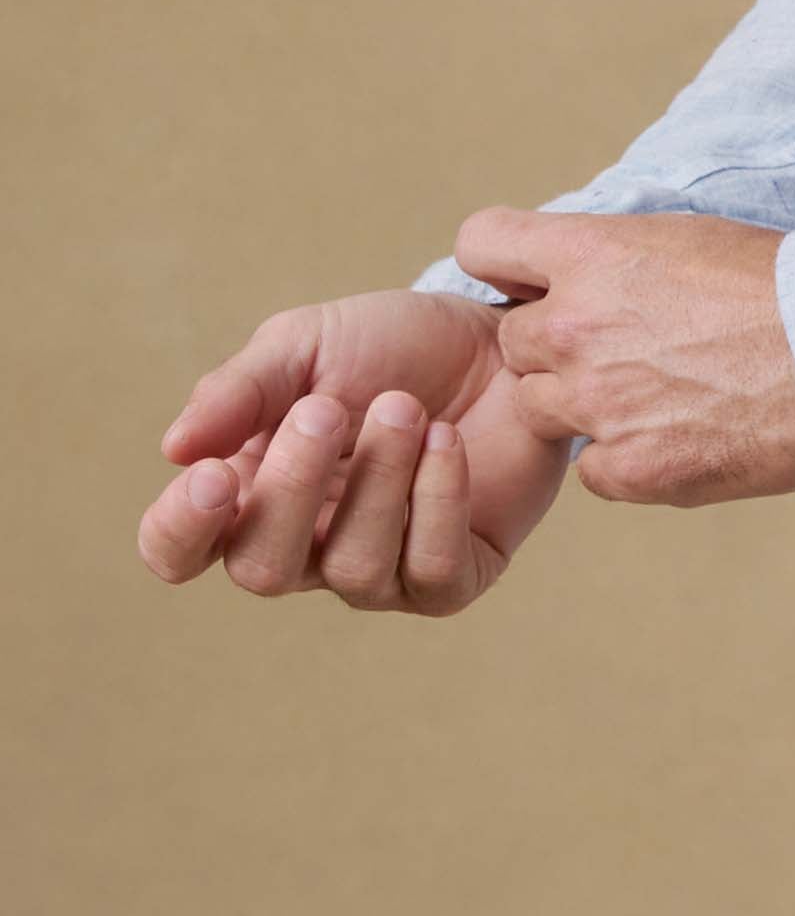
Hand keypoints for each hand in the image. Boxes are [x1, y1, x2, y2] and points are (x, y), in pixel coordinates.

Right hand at [138, 288, 569, 611]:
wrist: (498, 338)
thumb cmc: (393, 347)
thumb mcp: (307, 344)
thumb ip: (241, 389)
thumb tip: (175, 447)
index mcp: (249, 494)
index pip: (179, 550)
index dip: (179, 530)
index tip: (211, 475)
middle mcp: (306, 547)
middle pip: (261, 570)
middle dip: (291, 489)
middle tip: (324, 409)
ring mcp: (380, 572)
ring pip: (353, 569)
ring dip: (378, 478)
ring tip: (406, 406)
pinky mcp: (453, 577)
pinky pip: (432, 570)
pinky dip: (437, 498)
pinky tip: (446, 441)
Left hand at [452, 206, 794, 508]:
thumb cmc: (781, 283)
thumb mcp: (684, 236)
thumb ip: (613, 258)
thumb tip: (580, 275)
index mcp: (589, 255)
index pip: (482, 242)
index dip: (503, 264)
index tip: (529, 280)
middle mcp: (574, 328)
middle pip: (510, 340)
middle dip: (551, 344)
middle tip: (620, 346)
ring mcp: (596, 404)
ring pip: (539, 408)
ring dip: (580, 403)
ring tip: (654, 391)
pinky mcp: (628, 468)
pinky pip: (590, 469)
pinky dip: (624, 458)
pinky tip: (678, 434)